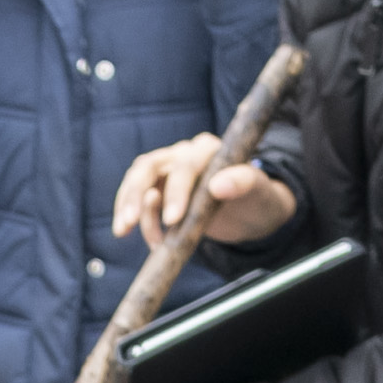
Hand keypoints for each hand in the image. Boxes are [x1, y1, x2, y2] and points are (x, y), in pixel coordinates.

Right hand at [111, 135, 294, 249]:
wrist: (249, 213)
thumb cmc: (256, 199)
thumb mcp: (258, 192)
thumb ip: (243, 182)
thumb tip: (218, 185)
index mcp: (208, 150)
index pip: (186, 165)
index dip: (176, 191)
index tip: (173, 220)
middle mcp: (184, 154)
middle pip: (150, 166)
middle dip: (137, 195)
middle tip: (130, 223)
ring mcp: (168, 168)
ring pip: (138, 179)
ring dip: (127, 204)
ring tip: (124, 231)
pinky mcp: (158, 186)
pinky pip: (135, 195)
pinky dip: (128, 212)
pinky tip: (129, 232)